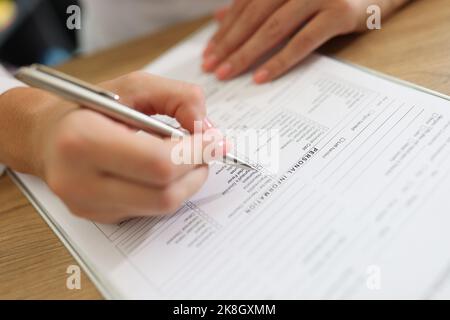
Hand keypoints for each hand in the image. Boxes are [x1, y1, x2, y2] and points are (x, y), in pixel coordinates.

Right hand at [6, 72, 224, 222]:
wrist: (45, 137)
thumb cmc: (88, 108)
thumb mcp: (132, 86)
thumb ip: (178, 97)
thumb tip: (208, 129)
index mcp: (83, 140)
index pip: (158, 164)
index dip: (196, 152)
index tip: (214, 138)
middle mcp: (81, 182)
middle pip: (165, 194)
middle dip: (197, 170)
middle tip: (207, 149)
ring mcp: (90, 206)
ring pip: (162, 208)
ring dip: (188, 182)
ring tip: (188, 158)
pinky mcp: (100, 217)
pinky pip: (150, 211)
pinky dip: (169, 190)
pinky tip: (163, 171)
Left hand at [203, 0, 406, 82]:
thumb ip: (257, 3)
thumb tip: (221, 17)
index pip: (245, 5)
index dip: (224, 30)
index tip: (208, 52)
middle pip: (254, 16)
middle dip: (229, 44)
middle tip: (211, 68)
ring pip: (273, 28)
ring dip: (246, 53)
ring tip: (227, 73)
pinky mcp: (340, 12)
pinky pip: (303, 41)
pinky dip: (280, 60)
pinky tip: (261, 76)